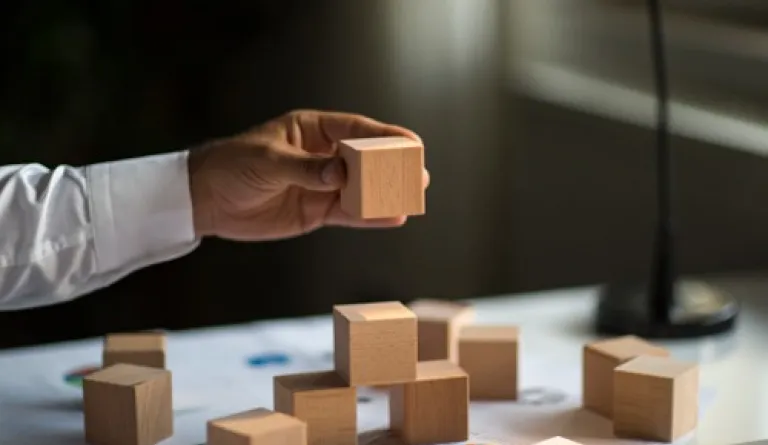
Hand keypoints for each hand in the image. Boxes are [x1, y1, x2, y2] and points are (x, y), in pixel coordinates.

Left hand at [187, 109, 429, 240]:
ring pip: (361, 188)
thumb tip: (341, 175)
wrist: (207, 200)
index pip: (355, 129)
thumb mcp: (267, 162)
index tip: (411, 142)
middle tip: (418, 174)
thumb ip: (305, 169)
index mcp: (312, 130)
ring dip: (385, 194)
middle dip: (392, 166)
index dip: (385, 135)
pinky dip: (368, 217)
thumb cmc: (232, 166)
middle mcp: (321, 156)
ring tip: (412, 199)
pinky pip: (348, 214)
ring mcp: (321, 185)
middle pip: (365, 159)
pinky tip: (391, 218)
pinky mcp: (315, 211)